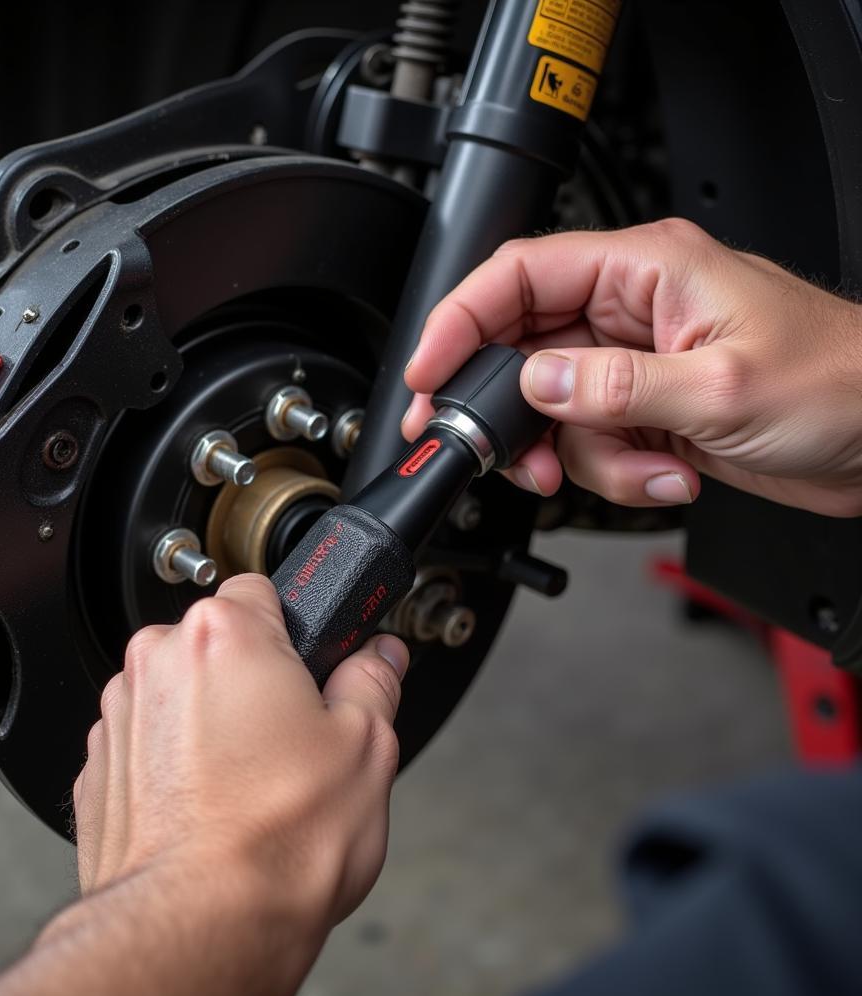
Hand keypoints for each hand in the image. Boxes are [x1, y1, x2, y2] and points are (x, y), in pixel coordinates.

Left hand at [0, 575, 407, 995]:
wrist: (197, 930)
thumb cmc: (274, 844)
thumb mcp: (366, 747)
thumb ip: (373, 680)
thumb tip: (379, 657)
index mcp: (223, 634)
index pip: (263, 589)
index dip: (296, 629)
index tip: (311, 662)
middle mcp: (159, 662)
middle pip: (218, 644)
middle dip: (253, 677)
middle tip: (292, 736)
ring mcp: (118, 716)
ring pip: (181, 694)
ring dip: (211, 720)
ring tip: (252, 783)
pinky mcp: (97, 769)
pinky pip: (148, 743)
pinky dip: (176, 763)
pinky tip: (211, 807)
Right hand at [403, 218, 861, 517]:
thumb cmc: (840, 383)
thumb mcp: (721, 386)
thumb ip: (614, 386)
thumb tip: (537, 384)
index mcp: (645, 269)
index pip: (520, 276)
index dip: (460, 320)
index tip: (429, 371)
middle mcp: (630, 311)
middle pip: (521, 349)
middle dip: (508, 409)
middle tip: (496, 450)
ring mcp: (633, 364)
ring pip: (553, 411)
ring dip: (581, 455)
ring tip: (640, 466)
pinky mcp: (643, 408)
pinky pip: (589, 443)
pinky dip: (616, 472)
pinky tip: (668, 470)